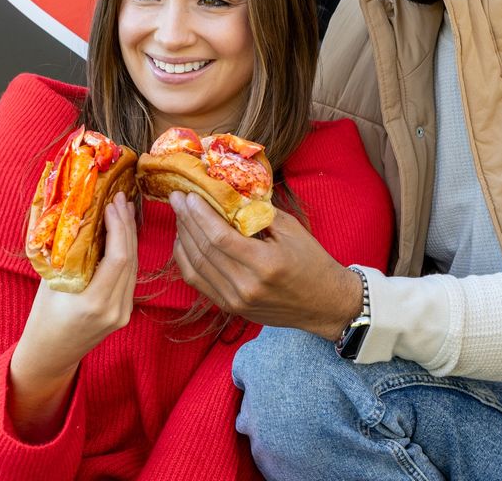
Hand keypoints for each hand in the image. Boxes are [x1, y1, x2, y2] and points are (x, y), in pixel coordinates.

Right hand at [8, 191, 137, 440]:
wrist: (49, 355)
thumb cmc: (42, 318)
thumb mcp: (49, 284)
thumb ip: (68, 255)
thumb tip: (78, 218)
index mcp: (93, 303)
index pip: (118, 258)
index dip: (119, 227)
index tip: (113, 204)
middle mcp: (114, 310)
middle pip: (130, 260)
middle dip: (127, 226)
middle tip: (120, 199)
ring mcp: (123, 313)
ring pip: (134, 267)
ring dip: (129, 237)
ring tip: (122, 210)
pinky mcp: (125, 313)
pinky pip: (130, 277)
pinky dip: (126, 254)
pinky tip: (121, 235)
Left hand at [170, 191, 362, 340]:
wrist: (324, 304)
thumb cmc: (312, 262)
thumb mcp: (292, 230)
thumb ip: (259, 213)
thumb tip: (229, 193)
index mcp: (265, 264)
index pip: (220, 237)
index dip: (200, 215)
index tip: (189, 195)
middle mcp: (246, 286)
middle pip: (204, 250)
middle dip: (186, 221)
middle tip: (176, 198)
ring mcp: (235, 301)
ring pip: (195, 267)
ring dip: (182, 238)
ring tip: (179, 216)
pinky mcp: (230, 308)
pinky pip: (198, 282)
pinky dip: (186, 260)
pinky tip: (184, 241)